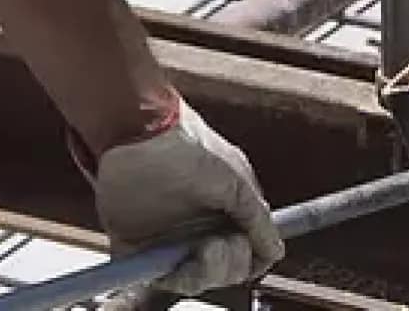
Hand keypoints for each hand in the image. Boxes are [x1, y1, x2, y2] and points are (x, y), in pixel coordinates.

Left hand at [89, 96, 284, 295]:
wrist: (134, 129)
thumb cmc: (184, 145)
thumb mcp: (232, 178)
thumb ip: (257, 217)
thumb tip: (275, 249)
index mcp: (225, 210)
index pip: (248, 251)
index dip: (250, 257)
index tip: (244, 249)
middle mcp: (199, 226)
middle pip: (225, 269)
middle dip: (227, 265)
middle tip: (216, 246)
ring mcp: (170, 238)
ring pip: (195, 278)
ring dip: (202, 273)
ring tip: (197, 252)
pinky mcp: (139, 246)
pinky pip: (156, 277)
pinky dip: (170, 278)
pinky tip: (173, 266)